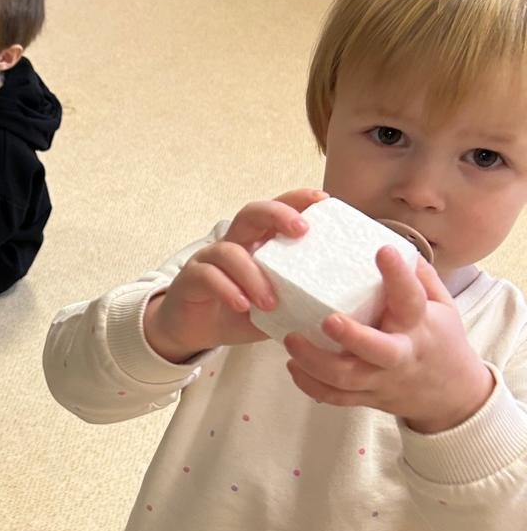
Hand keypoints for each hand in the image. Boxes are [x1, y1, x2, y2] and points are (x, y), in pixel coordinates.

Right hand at [145, 189, 328, 362]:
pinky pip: (208, 276)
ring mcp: (209, 259)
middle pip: (251, 214)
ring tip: (271, 303)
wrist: (193, 331)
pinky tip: (242, 306)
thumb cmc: (238, 314)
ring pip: (229, 251)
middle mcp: (233, 244)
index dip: (296, 200)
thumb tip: (341, 309)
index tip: (323, 198)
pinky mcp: (190, 279)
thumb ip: (299, 303)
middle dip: (277, 215)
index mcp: (256, 245)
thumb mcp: (276, 309)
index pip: (276, 213)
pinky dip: (227, 289)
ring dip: (253, 274)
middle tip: (301, 230)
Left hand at [283, 247, 493, 431]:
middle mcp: (401, 355)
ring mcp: (383, 380)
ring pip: (346, 378)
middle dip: (352, 337)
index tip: (382, 251)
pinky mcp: (368, 397)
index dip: (398, 276)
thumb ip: (421, 277)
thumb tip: (397, 244)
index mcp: (420, 326)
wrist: (454, 395)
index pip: (411, 299)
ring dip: (315, 361)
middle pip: (378, 351)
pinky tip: (293, 366)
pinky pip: (336, 398)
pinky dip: (311, 385)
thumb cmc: (443, 341)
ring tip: (291, 339)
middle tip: (327, 319)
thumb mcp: (443, 306)